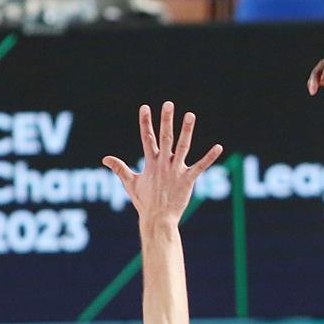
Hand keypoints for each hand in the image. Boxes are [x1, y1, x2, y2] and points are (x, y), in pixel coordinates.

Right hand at [103, 102, 221, 223]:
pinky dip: (210, 157)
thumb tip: (105, 158)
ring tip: (190, 115)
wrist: (157, 219)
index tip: (145, 107)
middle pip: (165, 137)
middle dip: (166, 120)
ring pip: (182, 147)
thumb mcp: (130, 183)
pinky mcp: (188, 180)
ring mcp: (176, 171)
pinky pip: (201, 166)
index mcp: (150, 163)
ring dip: (186, 130)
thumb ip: (120, 168)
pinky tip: (219, 147)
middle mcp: (163, 164)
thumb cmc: (145, 202)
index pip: (146, 138)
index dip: (145, 122)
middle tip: (168, 103)